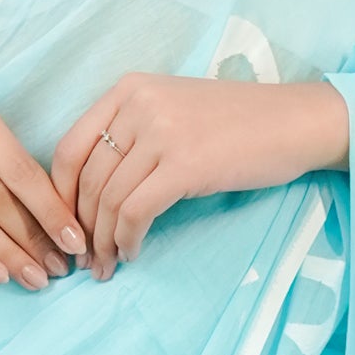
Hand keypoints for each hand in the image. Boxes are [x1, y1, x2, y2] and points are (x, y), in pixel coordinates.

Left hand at [51, 72, 350, 278]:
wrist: (295, 122)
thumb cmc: (238, 123)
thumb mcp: (173, 110)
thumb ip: (131, 135)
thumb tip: (92, 193)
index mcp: (128, 89)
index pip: (70, 148)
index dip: (60, 196)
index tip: (64, 227)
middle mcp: (138, 105)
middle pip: (88, 180)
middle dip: (81, 228)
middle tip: (84, 259)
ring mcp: (161, 133)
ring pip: (109, 200)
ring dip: (104, 242)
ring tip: (108, 266)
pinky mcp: (185, 165)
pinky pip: (136, 213)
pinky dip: (128, 240)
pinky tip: (134, 253)